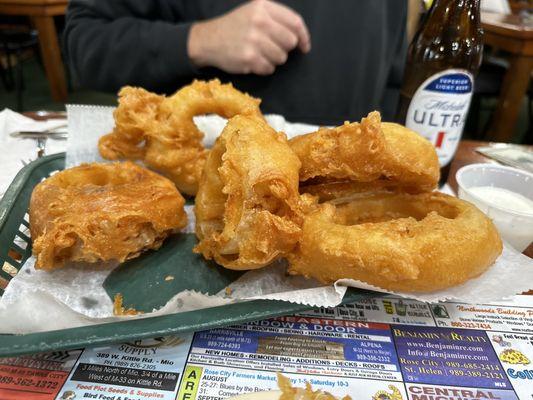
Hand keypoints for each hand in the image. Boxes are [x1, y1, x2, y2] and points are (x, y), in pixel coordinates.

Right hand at [188, 0, 310, 74]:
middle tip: (271, 48)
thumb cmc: (236, 27)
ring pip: (281, 57)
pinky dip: (264, 68)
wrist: (209, 40)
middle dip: (284, 49)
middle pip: (290, 42)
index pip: (295, 23)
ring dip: (273, 59)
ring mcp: (254, 40)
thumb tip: (301, 38)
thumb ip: (277, 18)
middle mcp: (259, 21)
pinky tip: (253, 61)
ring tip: (259, 53)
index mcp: (263, 7)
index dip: (303, 37)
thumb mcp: (254, 11)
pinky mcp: (248, 58)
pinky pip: (269, 68)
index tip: (304, 47)